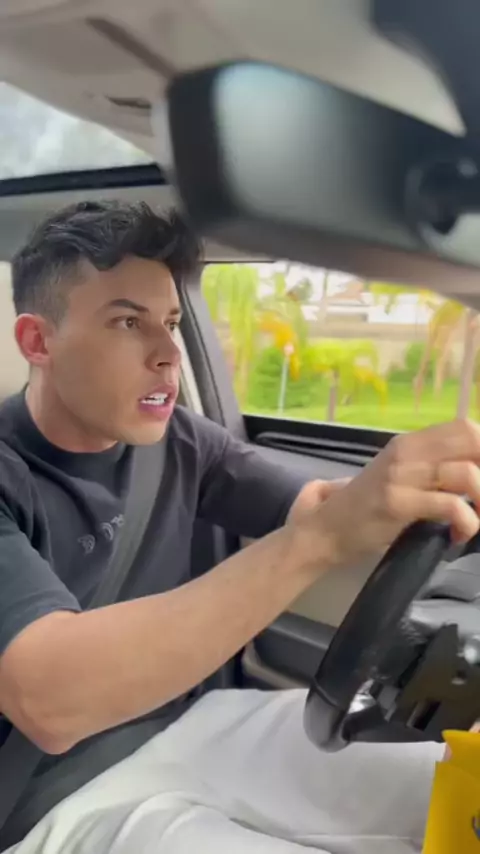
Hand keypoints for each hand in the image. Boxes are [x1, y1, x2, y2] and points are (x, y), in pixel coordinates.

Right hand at [295, 419, 479, 569]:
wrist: (325, 530)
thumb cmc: (366, 508)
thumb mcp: (399, 478)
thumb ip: (430, 469)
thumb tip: (474, 470)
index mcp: (410, 443)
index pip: (464, 427)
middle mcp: (406, 452)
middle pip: (471, 441)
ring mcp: (400, 476)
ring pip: (466, 473)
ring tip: (478, 521)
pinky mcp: (397, 503)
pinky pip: (450, 505)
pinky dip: (467, 521)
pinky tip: (459, 534)